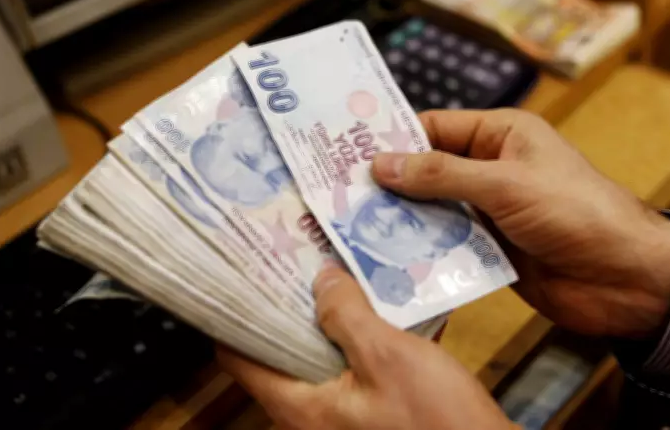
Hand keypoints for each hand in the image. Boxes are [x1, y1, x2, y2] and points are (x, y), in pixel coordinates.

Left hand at [217, 264, 517, 429]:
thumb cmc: (434, 420)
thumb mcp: (388, 357)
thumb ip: (346, 315)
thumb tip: (320, 279)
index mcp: (301, 406)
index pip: (239, 358)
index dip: (235, 313)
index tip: (244, 269)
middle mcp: (313, 414)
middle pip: (282, 351)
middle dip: (290, 302)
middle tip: (296, 255)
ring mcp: (345, 414)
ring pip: (322, 354)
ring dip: (332, 314)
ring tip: (336, 266)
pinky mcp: (375, 411)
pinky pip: (356, 364)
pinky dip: (363, 334)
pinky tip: (382, 300)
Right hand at [372, 109, 669, 339]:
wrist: (626, 278)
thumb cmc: (576, 212)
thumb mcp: (506, 184)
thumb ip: (442, 175)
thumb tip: (382, 165)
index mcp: (500, 135)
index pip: (434, 128)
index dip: (392, 139)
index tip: (344, 154)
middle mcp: (490, 169)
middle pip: (427, 173)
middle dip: (389, 186)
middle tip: (336, 198)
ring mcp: (488, 212)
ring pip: (432, 212)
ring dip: (401, 222)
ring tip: (350, 231)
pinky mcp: (489, 250)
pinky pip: (446, 246)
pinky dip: (422, 252)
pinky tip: (386, 261)